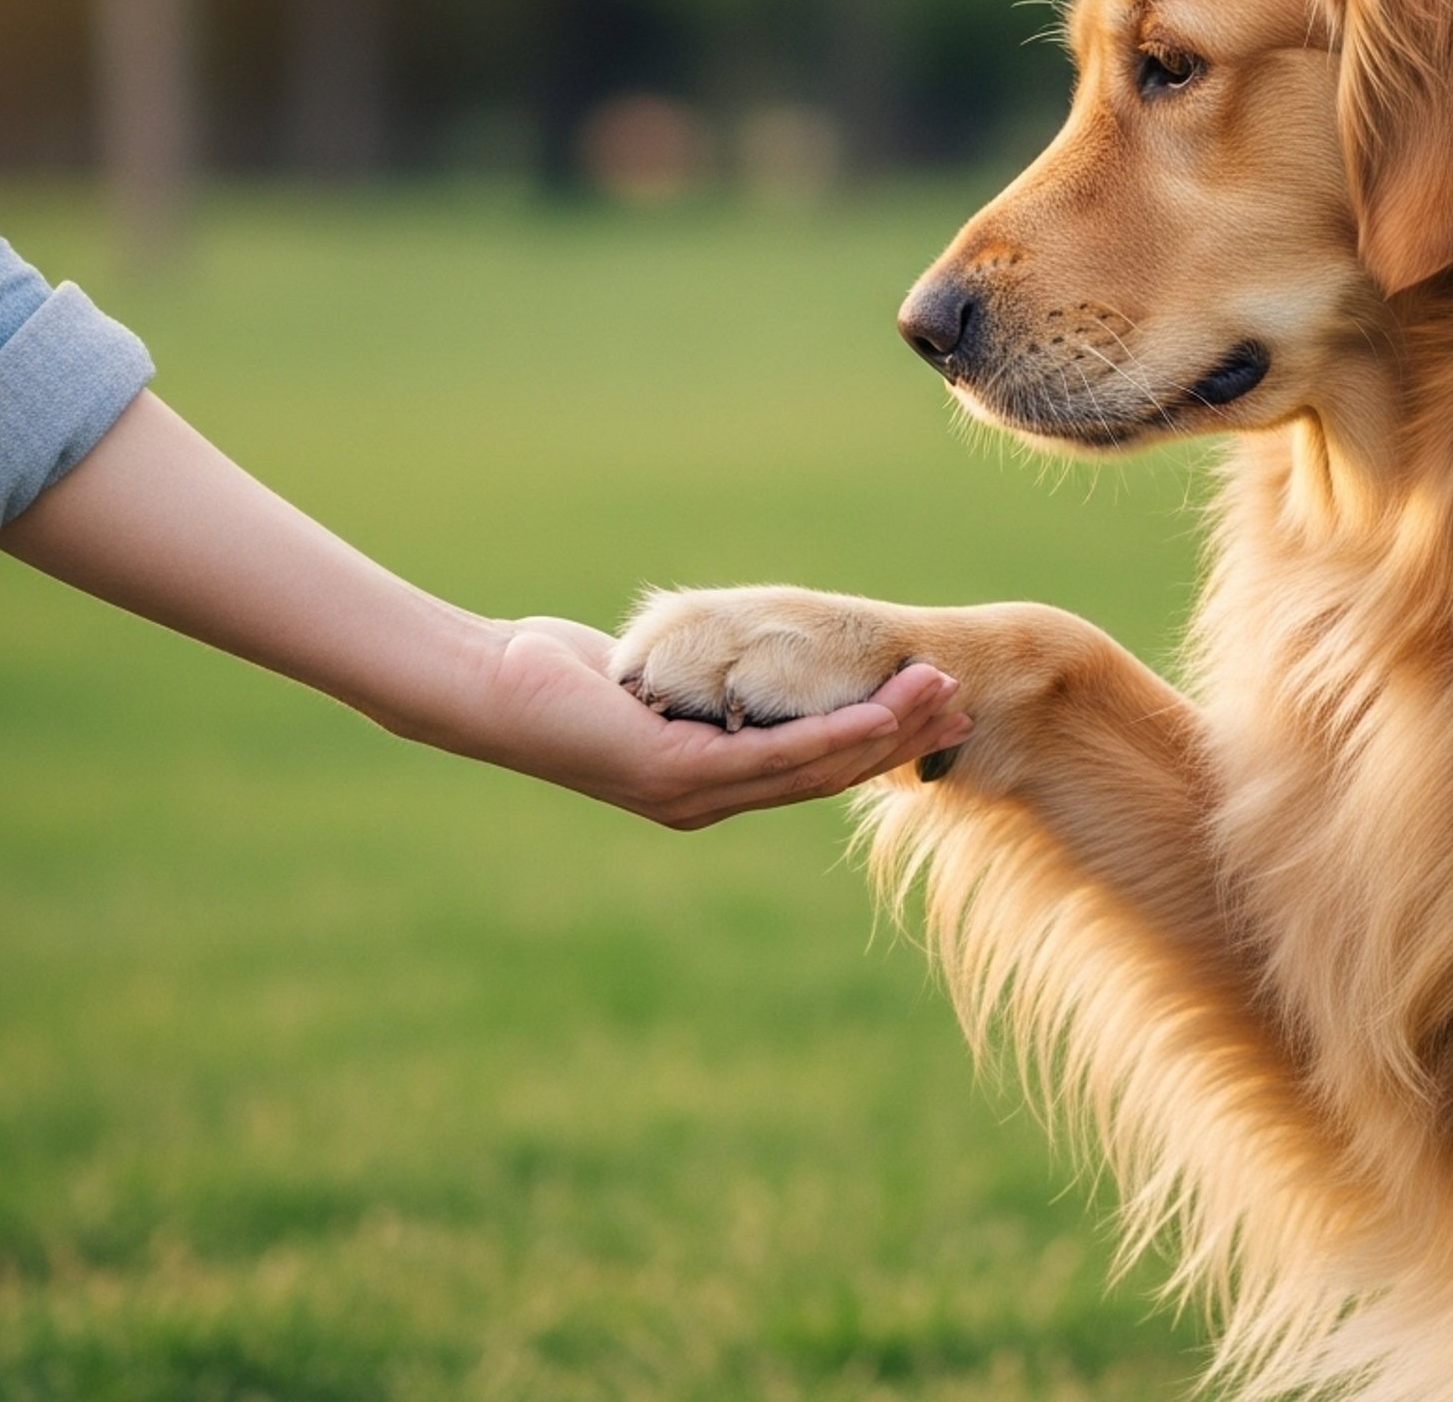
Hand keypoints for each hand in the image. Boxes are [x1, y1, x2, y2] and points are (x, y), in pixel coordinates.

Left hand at [472, 616, 972, 827]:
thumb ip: (698, 680)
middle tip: (965, 708)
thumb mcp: (646, 678)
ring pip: (813, 771)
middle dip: (900, 741)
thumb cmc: (554, 678)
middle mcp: (706, 800)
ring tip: (942, 699)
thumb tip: (734, 653)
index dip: (878, 744)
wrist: (486, 690)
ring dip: (885, 736)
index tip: (933, 712)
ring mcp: (692, 793)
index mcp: (705, 783)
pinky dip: (831, 738)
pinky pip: (771, 757)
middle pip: (828, 777)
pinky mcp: (672, 773)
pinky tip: (875, 716)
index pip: (810, 770)